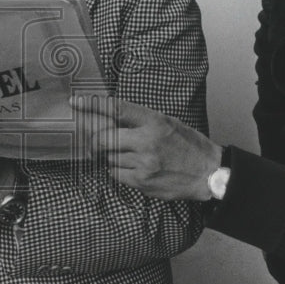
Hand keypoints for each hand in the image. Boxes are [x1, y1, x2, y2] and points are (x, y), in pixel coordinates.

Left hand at [72, 95, 220, 201]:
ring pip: (109, 157)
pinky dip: (118, 169)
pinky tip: (133, 167)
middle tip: (97, 139)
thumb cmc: (188, 145)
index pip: (116, 109)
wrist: (208, 173)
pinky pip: (116, 174)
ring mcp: (144, 164)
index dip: (93, 104)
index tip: (76, 101)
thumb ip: (141, 120)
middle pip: (104, 137)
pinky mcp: (142, 182)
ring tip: (129, 154)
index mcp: (154, 121)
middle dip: (97, 139)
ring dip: (112, 155)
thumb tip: (110, 117)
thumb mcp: (168, 122)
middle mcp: (146, 141)